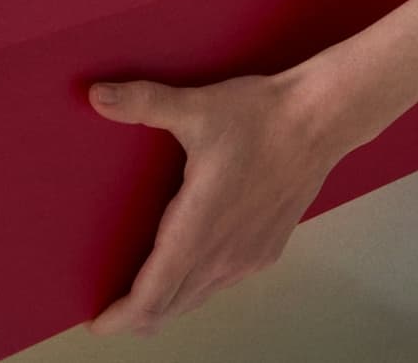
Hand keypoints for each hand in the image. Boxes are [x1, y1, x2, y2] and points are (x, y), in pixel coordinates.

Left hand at [87, 70, 339, 337]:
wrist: (320, 118)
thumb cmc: (260, 116)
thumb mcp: (196, 107)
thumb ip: (144, 103)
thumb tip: (97, 95)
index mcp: (198, 229)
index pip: (151, 297)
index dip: (121, 316)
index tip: (98, 322)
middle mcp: (222, 254)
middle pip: (170, 307)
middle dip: (138, 314)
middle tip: (113, 310)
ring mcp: (248, 256)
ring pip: (198, 297)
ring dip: (170, 300)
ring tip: (147, 291)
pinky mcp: (268, 248)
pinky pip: (224, 282)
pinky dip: (200, 285)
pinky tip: (196, 263)